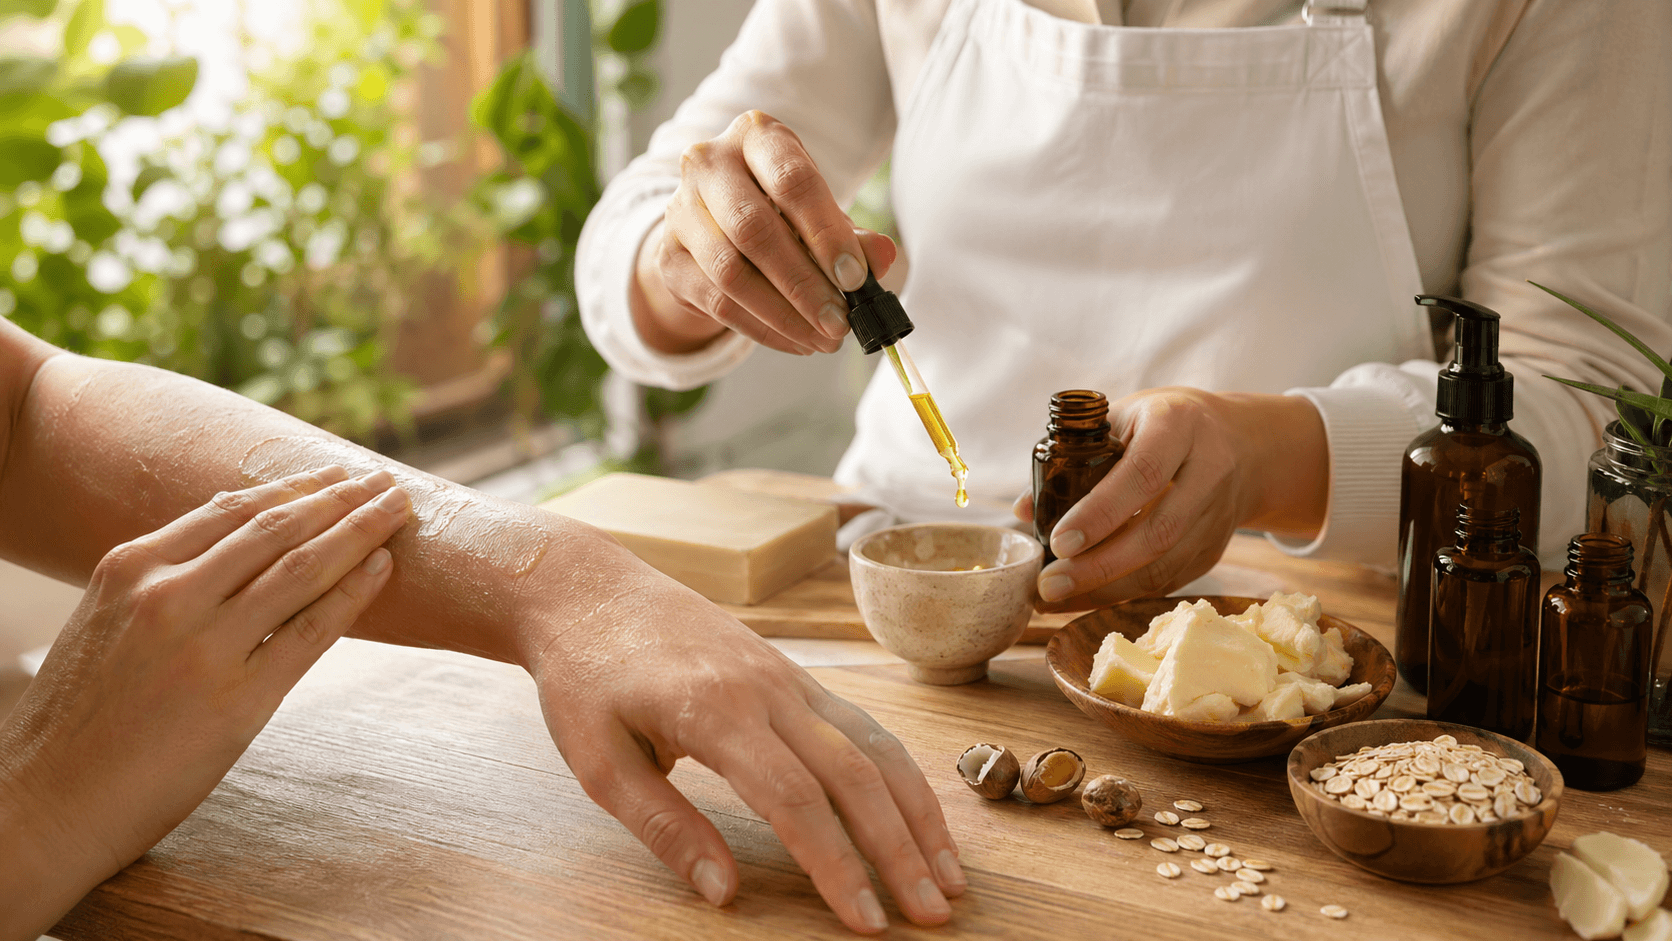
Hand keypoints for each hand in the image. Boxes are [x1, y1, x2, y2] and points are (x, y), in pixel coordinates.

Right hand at [0, 466, 409, 939]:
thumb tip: (229, 545)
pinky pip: (311, 631)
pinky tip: (383, 569)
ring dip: (361, 532)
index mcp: (131, 568)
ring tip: (399, 510)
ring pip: (302, 568)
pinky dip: (354, 593)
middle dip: (342, 499)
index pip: (233, 509)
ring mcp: (205, 646)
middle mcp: (169, 595)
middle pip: (278, 529)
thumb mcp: (106, 622)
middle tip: (388, 482)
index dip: (295, 487)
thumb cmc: (79, 718)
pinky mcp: (237, 700)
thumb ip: (163, 582)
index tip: (337, 474)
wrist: (47, 803)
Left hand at [524, 558, 964, 934]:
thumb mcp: (599, 761)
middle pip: (854, 775)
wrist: (589, 587)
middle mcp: (767, 689)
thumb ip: (664, 827)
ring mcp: (787, 676)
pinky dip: (899, 773)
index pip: (796, 801)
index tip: (866, 921)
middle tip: (933, 914)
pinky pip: (861, 724)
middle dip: (900, 849)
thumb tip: (724, 892)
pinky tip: (918, 815)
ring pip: (874, 745)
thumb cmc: (585, 675)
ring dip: (918, 812)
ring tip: (948, 875)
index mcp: (715, 711)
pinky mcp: (794, 673)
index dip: (837, 864)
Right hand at [631, 109, 897, 355]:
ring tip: (823, 339)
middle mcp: (710, 163)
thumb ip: (853, 236)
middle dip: (804, 285)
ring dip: (784, 315)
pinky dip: (763, 329)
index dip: (827, 235)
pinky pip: (717, 302)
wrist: (715, 223)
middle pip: (755, 230)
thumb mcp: (820, 213)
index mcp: (757, 136)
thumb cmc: (780, 210)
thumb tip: (883, 257)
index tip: (856, 281)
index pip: (793, 182)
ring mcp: (681, 210)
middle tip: (840, 322)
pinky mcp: (669, 257)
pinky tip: (797, 341)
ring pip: (731, 272)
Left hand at [1014, 389, 1328, 610]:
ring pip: (1166, 566)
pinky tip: (1085, 598)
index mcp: (1179, 425)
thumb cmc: (1162, 424)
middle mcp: (1209, 470)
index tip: (1058, 541)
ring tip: (1054, 599)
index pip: (1143, 474)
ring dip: (1107, 590)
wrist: (1242, 442)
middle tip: (1048, 585)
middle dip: (1099, 566)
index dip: (1101, 512)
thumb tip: (1021, 510)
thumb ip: (1072, 458)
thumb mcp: (1121, 419)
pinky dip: (1124, 593)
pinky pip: (1169, 580)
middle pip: (1158, 532)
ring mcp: (1218, 515)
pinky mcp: (1216, 548)